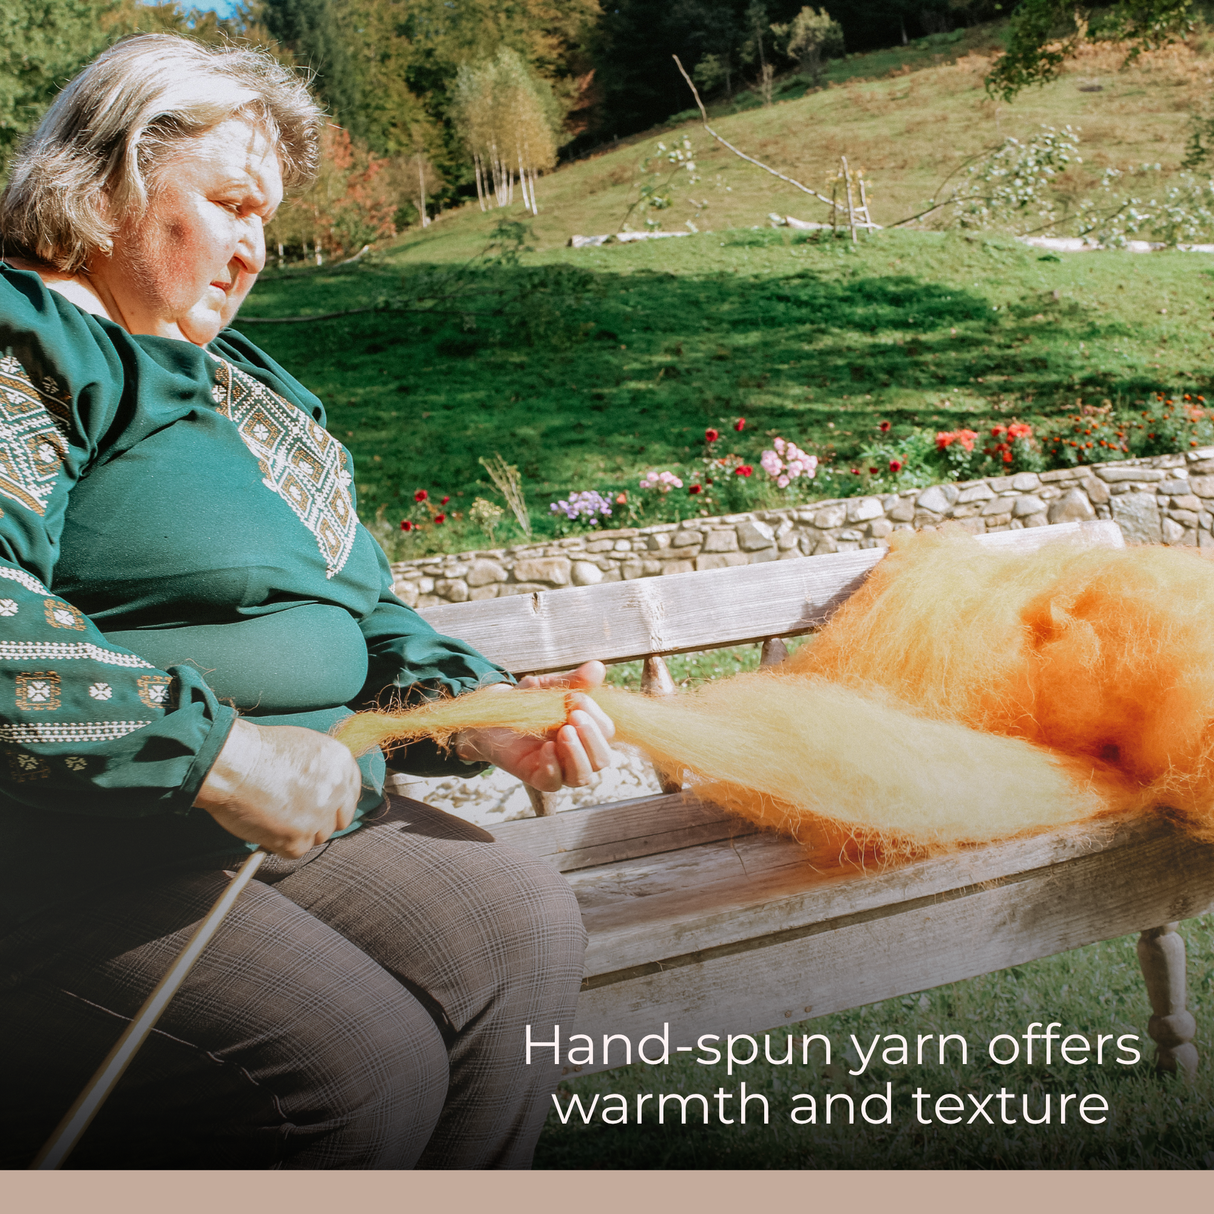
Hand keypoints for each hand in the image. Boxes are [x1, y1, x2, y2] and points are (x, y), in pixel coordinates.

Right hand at [194, 718, 361, 857]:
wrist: (232, 763)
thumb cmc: (259, 751)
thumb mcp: (305, 746)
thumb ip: (323, 768)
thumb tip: (328, 788)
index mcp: (341, 763)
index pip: (350, 795)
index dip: (332, 803)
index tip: (319, 806)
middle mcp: (337, 790)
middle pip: (339, 821)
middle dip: (318, 821)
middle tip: (293, 815)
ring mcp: (320, 816)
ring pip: (316, 837)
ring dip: (297, 832)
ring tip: (272, 813)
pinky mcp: (299, 838)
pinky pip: (295, 851)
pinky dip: (279, 844)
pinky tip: (264, 824)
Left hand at [456, 661, 615, 791]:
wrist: (490, 713)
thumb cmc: (525, 702)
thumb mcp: (548, 686)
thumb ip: (573, 680)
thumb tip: (597, 668)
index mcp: (586, 731)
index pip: (606, 732)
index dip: (598, 717)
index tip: (577, 698)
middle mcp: (577, 753)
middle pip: (602, 759)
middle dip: (592, 737)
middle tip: (574, 716)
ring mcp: (558, 768)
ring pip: (583, 776)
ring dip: (578, 754)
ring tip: (564, 732)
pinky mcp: (537, 777)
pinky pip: (554, 783)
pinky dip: (554, 767)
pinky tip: (546, 748)